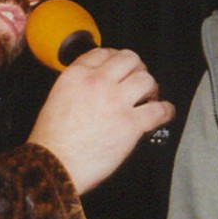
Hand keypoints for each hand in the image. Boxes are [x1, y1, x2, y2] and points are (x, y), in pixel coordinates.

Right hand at [26, 48, 173, 193]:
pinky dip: (165, 111)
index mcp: (77, 75)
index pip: (103, 53)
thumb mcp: (56, 99)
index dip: (116, 58)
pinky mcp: (131, 124)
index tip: (120, 67)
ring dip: (151, 88)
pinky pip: (159, 110)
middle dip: (137, 68)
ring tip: (149, 97)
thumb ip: (77, 87)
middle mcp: (98, 83)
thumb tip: (95, 87)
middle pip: (130, 59)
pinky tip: (164, 113)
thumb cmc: (52, 140)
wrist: (54, 165)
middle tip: (137, 79)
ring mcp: (116, 102)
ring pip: (147, 80)